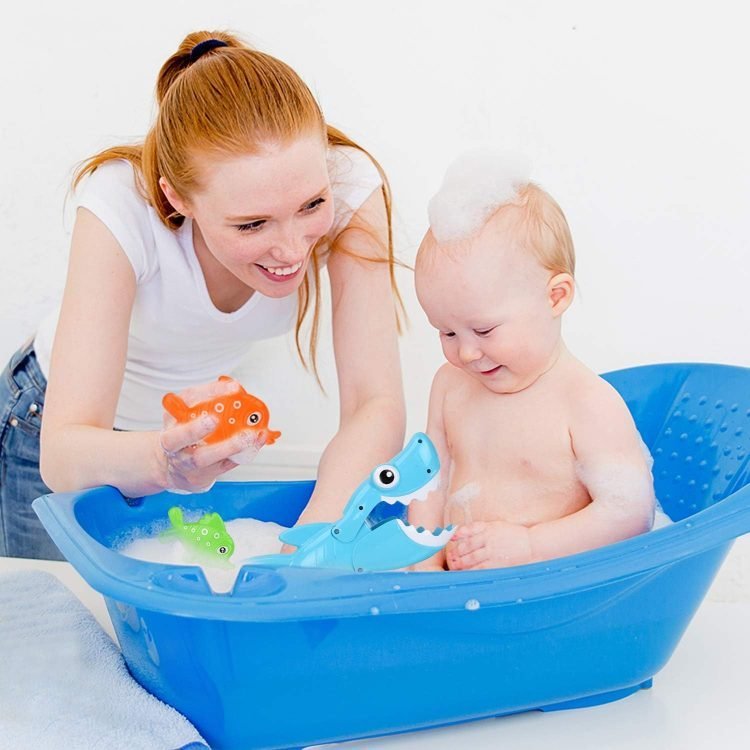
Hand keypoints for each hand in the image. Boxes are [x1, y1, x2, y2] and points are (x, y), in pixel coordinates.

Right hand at [157, 378, 262, 492]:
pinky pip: (224, 465)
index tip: (233, 387)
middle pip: (178, 437)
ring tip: (248, 436)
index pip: (186, 402)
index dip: (209, 392)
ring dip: (228, 446)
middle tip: (214, 419)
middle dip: (195, 428)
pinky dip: (242, 453)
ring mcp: (187, 462)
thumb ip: (207, 401)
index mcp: (172, 420)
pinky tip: (256, 442)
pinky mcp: (203, 476)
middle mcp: (174, 444)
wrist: (175, 469)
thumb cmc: (186, 435)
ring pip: (203, 457)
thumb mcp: (188, 414)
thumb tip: (236, 388)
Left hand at [445, 520, 533, 569]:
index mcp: (487, 529)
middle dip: (455, 553)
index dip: (455, 540)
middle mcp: (488, 540)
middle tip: (449, 558)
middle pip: (466, 547)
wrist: (532, 545)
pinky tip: (464, 573)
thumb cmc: (512, 535)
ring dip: (459, 564)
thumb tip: (455, 533)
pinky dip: (470, 571)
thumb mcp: (494, 525)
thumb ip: (475, 528)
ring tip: (454, 566)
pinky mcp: (497, 564)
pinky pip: (479, 569)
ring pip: (470, 559)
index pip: (465, 533)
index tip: (449, 544)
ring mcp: (492, 553)